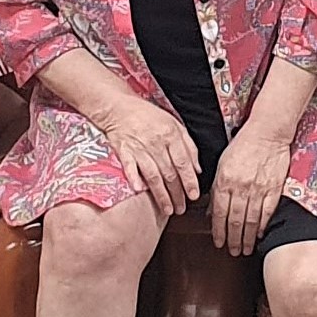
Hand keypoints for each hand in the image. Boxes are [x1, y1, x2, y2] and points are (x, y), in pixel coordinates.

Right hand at [102, 94, 203, 218]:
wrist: (118, 107)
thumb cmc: (148, 116)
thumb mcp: (174, 124)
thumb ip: (188, 145)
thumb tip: (197, 169)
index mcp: (171, 134)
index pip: (183, 162)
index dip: (189, 181)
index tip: (194, 195)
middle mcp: (156, 142)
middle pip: (170, 173)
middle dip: (177, 194)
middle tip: (181, 208)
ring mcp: (139, 147)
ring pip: (153, 175)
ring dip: (161, 195)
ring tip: (168, 209)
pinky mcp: (123, 151)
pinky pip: (129, 167)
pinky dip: (134, 178)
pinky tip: (140, 191)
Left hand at [209, 127, 289, 254]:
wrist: (267, 132)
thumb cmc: (242, 145)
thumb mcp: (222, 164)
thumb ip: (216, 188)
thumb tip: (210, 211)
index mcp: (224, 180)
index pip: (219, 212)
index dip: (218, 230)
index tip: (218, 242)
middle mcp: (240, 187)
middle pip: (235, 220)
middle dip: (233, 239)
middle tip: (232, 252)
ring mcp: (258, 189)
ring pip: (251, 220)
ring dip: (247, 238)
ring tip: (245, 249)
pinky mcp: (274, 188)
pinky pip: (267, 212)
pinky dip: (262, 225)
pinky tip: (259, 234)